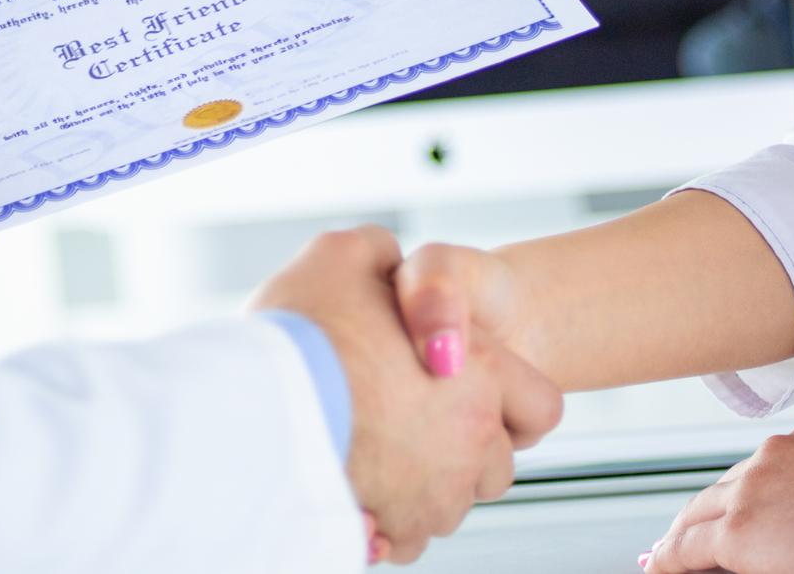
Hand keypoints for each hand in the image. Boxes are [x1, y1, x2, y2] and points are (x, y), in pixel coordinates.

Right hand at [250, 227, 562, 564]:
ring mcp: (434, 492)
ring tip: (373, 458)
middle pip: (495, 465)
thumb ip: (379, 254)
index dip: (511, 403)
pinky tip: (355, 495)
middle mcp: (468, 436)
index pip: (541, 407)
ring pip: (448, 506)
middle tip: (411, 427)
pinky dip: (384, 526)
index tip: (474, 399)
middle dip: (461, 453)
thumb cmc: (299, 334)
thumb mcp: (342, 255)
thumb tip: (383, 260)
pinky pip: (402, 540)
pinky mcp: (392, 530)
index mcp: (477, 368)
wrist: (252, 405)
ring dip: (421, 491)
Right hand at [643, 420, 793, 573]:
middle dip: (681, 532)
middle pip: (695, 510)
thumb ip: (739, 564)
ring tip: (725, 518)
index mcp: (739, 533)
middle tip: (671, 546)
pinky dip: (770, 475)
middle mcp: (747, 486)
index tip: (653, 565)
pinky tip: (781, 490)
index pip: (681, 549)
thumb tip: (704, 559)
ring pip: (732, 479)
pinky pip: (775, 456)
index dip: (664, 561)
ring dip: (724, 501)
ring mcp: (775, 454)